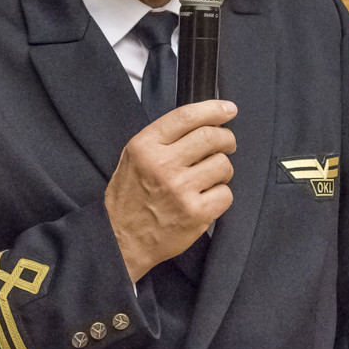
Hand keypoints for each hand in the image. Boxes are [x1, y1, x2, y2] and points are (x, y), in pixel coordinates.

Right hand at [105, 99, 237, 282]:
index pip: (186, 117)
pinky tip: (206, 198)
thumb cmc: (129, 197)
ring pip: (223, 164)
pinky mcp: (195, 213)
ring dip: (222, 169)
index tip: (228, 109)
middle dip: (226, 138)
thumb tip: (203, 121)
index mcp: (145, 146)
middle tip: (227, 144)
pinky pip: (225, 194)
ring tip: (210, 177)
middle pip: (211, 137)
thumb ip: (163, 138)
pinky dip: (220, 195)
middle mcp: (162, 165)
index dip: (213, 109)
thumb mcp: (133, 157)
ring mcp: (180, 190)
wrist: (121, 239)